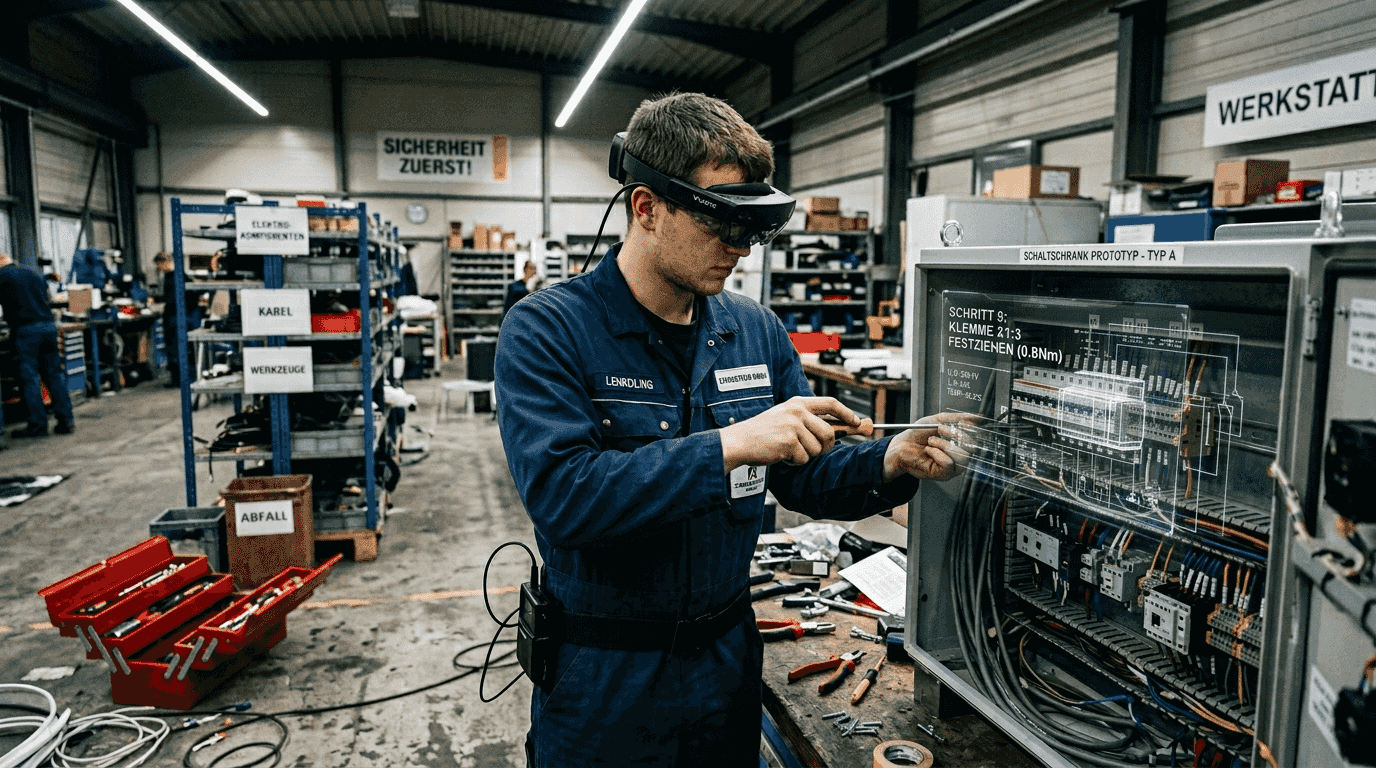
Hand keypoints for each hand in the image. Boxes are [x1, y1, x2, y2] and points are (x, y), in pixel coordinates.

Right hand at [720, 396, 873, 471]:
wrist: (739, 441)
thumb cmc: (762, 432)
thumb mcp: (786, 418)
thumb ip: (810, 421)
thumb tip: (842, 430)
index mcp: (797, 402)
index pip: (831, 403)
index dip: (847, 413)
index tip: (857, 422)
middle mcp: (797, 411)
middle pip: (829, 432)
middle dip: (825, 446)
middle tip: (812, 450)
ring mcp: (793, 426)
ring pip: (817, 448)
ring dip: (806, 455)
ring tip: (788, 450)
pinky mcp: (789, 442)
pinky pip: (804, 458)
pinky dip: (795, 462)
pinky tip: (782, 455)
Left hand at [882, 412, 978, 481]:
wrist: (902, 445)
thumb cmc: (918, 434)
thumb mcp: (937, 420)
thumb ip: (957, 419)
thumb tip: (976, 417)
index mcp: (960, 442)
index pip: (975, 437)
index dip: (968, 428)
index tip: (959, 422)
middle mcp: (960, 455)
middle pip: (972, 447)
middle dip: (954, 435)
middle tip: (940, 429)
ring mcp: (953, 466)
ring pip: (962, 456)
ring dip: (944, 445)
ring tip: (931, 442)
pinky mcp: (945, 475)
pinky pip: (948, 463)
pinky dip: (937, 454)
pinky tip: (929, 452)